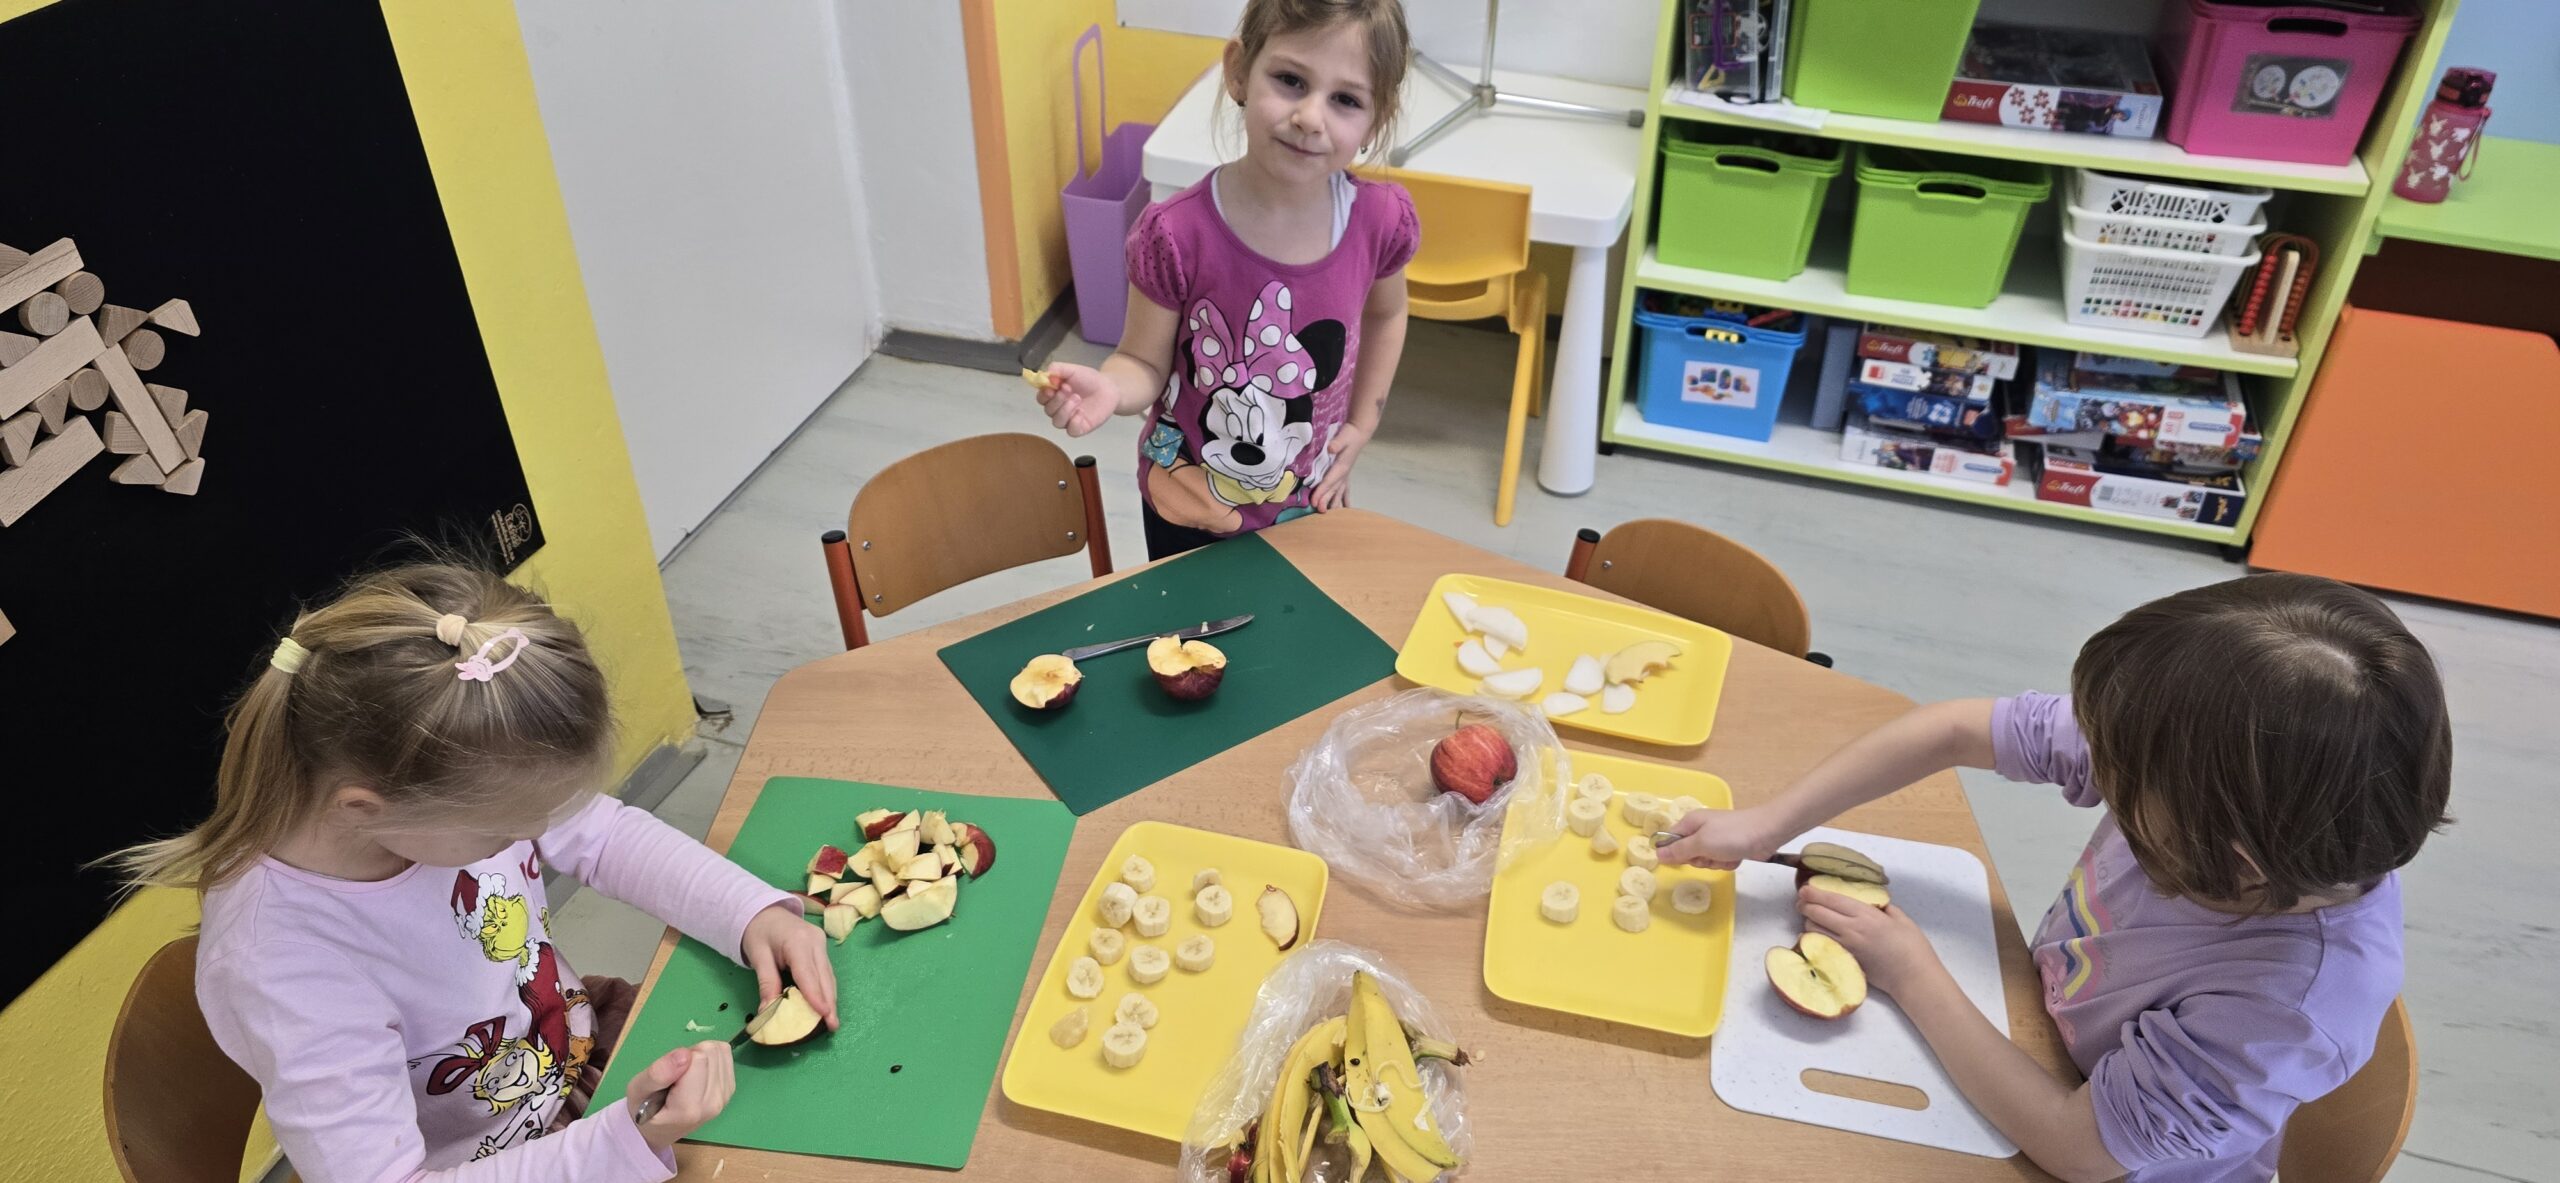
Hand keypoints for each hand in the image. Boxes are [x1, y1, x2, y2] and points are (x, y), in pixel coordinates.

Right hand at [625, 1041, 734, 1151]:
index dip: (679, 1058)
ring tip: (685, 1075)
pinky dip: (710, 1058)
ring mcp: (724, 1097)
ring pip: (720, 1051)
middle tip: (676, 1074)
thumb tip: (684, 1054)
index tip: (669, 1074)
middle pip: (711, 1052)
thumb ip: (658, 1074)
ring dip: (701, 1055)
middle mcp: (713, 1103)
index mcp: (689, 1107)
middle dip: (691, 1055)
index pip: (698, 1058)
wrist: (658, 1128)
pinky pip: (725, 1056)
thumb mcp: (637, 1090)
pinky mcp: (730, 1090)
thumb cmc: (644, 1109)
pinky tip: (697, 1073)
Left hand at [742, 903, 838, 1030]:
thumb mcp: (758, 957)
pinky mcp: (821, 948)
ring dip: (830, 999)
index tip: (824, 1015)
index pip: (808, 974)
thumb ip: (766, 983)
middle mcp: (815, 942)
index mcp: (798, 942)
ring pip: (828, 976)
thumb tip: (768, 1013)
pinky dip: (825, 989)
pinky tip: (825, 1004)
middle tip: (832, 1026)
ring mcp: (821, 944)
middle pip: (824, 977)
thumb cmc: (758, 932)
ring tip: (831, 1021)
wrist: (764, 911)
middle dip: (829, 1003)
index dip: (816, 997)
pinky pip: (825, 972)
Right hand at [1035, 364, 1116, 436]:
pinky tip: (1080, 413)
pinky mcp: (1080, 428)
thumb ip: (1057, 369)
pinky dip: (1073, 422)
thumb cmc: (1088, 379)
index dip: (1044, 394)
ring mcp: (1069, 419)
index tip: (1052, 387)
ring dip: (1065, 410)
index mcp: (1054, 395)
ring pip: (1057, 422)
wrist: (1108, 387)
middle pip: (1048, 410)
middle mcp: (1059, 408)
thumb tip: (1045, 375)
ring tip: (1077, 398)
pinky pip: (1071, 431)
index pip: (1041, 398)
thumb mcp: (1072, 369)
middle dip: (1057, 400)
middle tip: (1068, 388)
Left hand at [1311, 422, 1368, 510]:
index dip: (1322, 492)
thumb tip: (1331, 448)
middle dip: (1326, 502)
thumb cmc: (1349, 435)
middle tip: (1319, 512)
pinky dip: (1344, 501)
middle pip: (1333, 491)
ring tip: (1331, 518)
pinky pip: (1344, 491)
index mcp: (1341, 467)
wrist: (1358, 433)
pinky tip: (1344, 510)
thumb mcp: (1343, 437)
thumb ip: (1337, 443)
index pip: (1329, 482)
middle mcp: (1344, 475)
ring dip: (1335, 504)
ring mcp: (1345, 476)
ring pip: (1339, 494)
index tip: (1314, 502)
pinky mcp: (1345, 476)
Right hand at [1656, 804, 1785, 869]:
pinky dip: (1727, 862)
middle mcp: (1701, 829)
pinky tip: (1736, 856)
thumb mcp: (1701, 843)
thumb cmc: (1732, 834)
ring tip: (1726, 855)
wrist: (1767, 832)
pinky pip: (1719, 861)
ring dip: (1715, 862)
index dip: (1675, 853)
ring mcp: (1716, 839)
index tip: (1688, 857)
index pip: (1670, 841)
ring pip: (1704, 860)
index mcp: (1690, 823)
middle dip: (1700, 860)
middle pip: (1688, 853)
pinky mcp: (1729, 847)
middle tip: (1710, 855)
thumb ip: (1679, 850)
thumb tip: (1657, 854)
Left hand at [1799, 887, 1943, 997]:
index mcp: (1865, 915)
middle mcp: (1851, 929)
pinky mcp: (1844, 961)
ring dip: (1808, 921)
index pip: (1832, 900)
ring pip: (1814, 930)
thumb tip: (1872, 902)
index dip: (1814, 893)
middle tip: (1802, 901)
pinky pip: (1821, 946)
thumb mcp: (1901, 918)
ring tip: (1810, 917)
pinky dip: (1815, 938)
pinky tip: (1818, 935)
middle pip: (1817, 913)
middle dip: (1805, 905)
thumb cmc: (1912, 946)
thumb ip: (1883, 907)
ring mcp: (1845, 947)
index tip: (1804, 889)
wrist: (1913, 977)